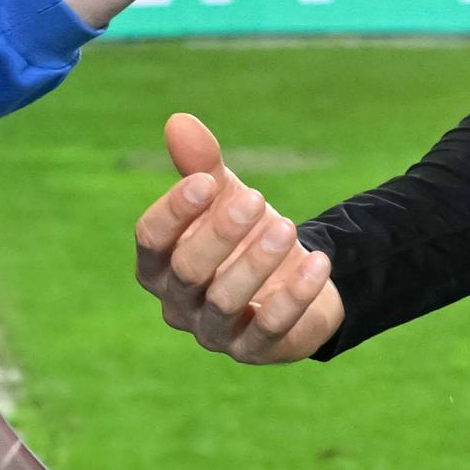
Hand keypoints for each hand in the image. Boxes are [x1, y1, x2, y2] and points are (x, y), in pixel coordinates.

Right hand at [130, 112, 342, 361]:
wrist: (294, 274)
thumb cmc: (244, 232)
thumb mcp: (225, 196)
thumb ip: (202, 164)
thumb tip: (179, 120)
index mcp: (158, 264)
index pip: (151, 239)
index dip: (174, 211)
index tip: (207, 181)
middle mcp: (177, 303)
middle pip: (186, 271)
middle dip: (219, 234)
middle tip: (255, 199)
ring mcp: (214, 332)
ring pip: (225, 301)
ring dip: (256, 263)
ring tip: (287, 227)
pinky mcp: (254, 350)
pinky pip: (270, 328)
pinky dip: (295, 296)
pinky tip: (318, 263)